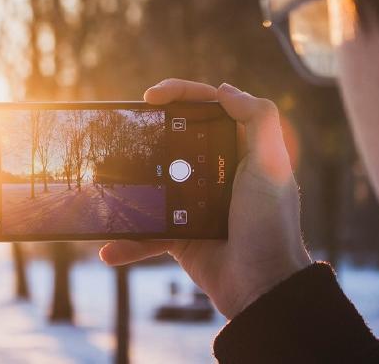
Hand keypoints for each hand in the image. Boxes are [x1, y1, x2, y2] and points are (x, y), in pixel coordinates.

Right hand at [99, 78, 311, 318]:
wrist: (262, 288)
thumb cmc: (271, 224)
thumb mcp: (272, 165)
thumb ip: (259, 119)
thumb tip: (223, 90)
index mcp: (239, 150)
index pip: (208, 108)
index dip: (180, 93)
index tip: (151, 96)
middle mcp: (216, 171)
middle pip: (175, 138)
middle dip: (147, 132)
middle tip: (124, 129)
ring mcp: (194, 203)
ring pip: (154, 183)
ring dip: (129, 185)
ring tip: (106, 182)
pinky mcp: (181, 234)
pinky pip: (148, 233)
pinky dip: (130, 243)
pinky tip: (109, 249)